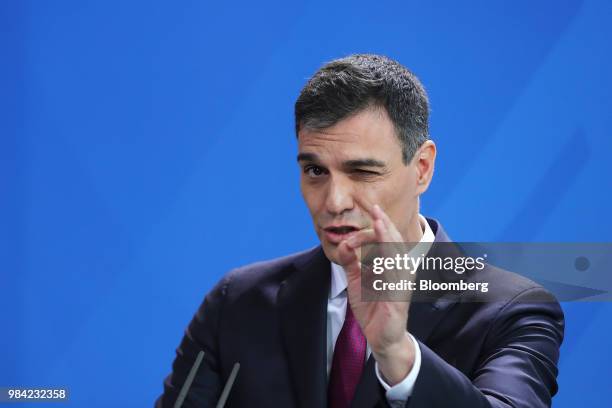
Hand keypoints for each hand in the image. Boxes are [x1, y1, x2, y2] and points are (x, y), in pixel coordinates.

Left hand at [336, 199, 416, 384]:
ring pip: (396, 255)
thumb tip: (343, 245)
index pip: (384, 240)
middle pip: (393, 242)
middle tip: (374, 207)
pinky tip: (382, 253)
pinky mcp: (398, 297)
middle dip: (384, 224)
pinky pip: (394, 277)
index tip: (359, 224)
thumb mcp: (356, 281)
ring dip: (387, 238)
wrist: (381, 338)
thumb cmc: (372, 307)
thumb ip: (351, 262)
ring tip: (380, 223)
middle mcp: (399, 270)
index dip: (372, 229)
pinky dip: (388, 263)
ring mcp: (401, 283)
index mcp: (390, 264)